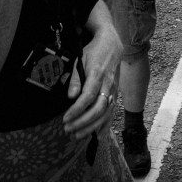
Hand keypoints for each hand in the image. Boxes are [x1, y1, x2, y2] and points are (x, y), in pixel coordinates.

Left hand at [63, 22, 120, 138]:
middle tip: (68, 129)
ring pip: (106, 113)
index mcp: (98, 74)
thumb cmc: (93, 53)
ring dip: (92, 126)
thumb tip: (71, 97)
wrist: (112, 46)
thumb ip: (75, 79)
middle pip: (98, 108)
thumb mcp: (80, 60)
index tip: (66, 118)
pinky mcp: (115, 94)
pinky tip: (97, 135)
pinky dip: (105, 125)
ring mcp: (113, 91)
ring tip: (77, 135)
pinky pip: (112, 113)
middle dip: (83, 121)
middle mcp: (108, 85)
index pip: (88, 96)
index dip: (77, 109)